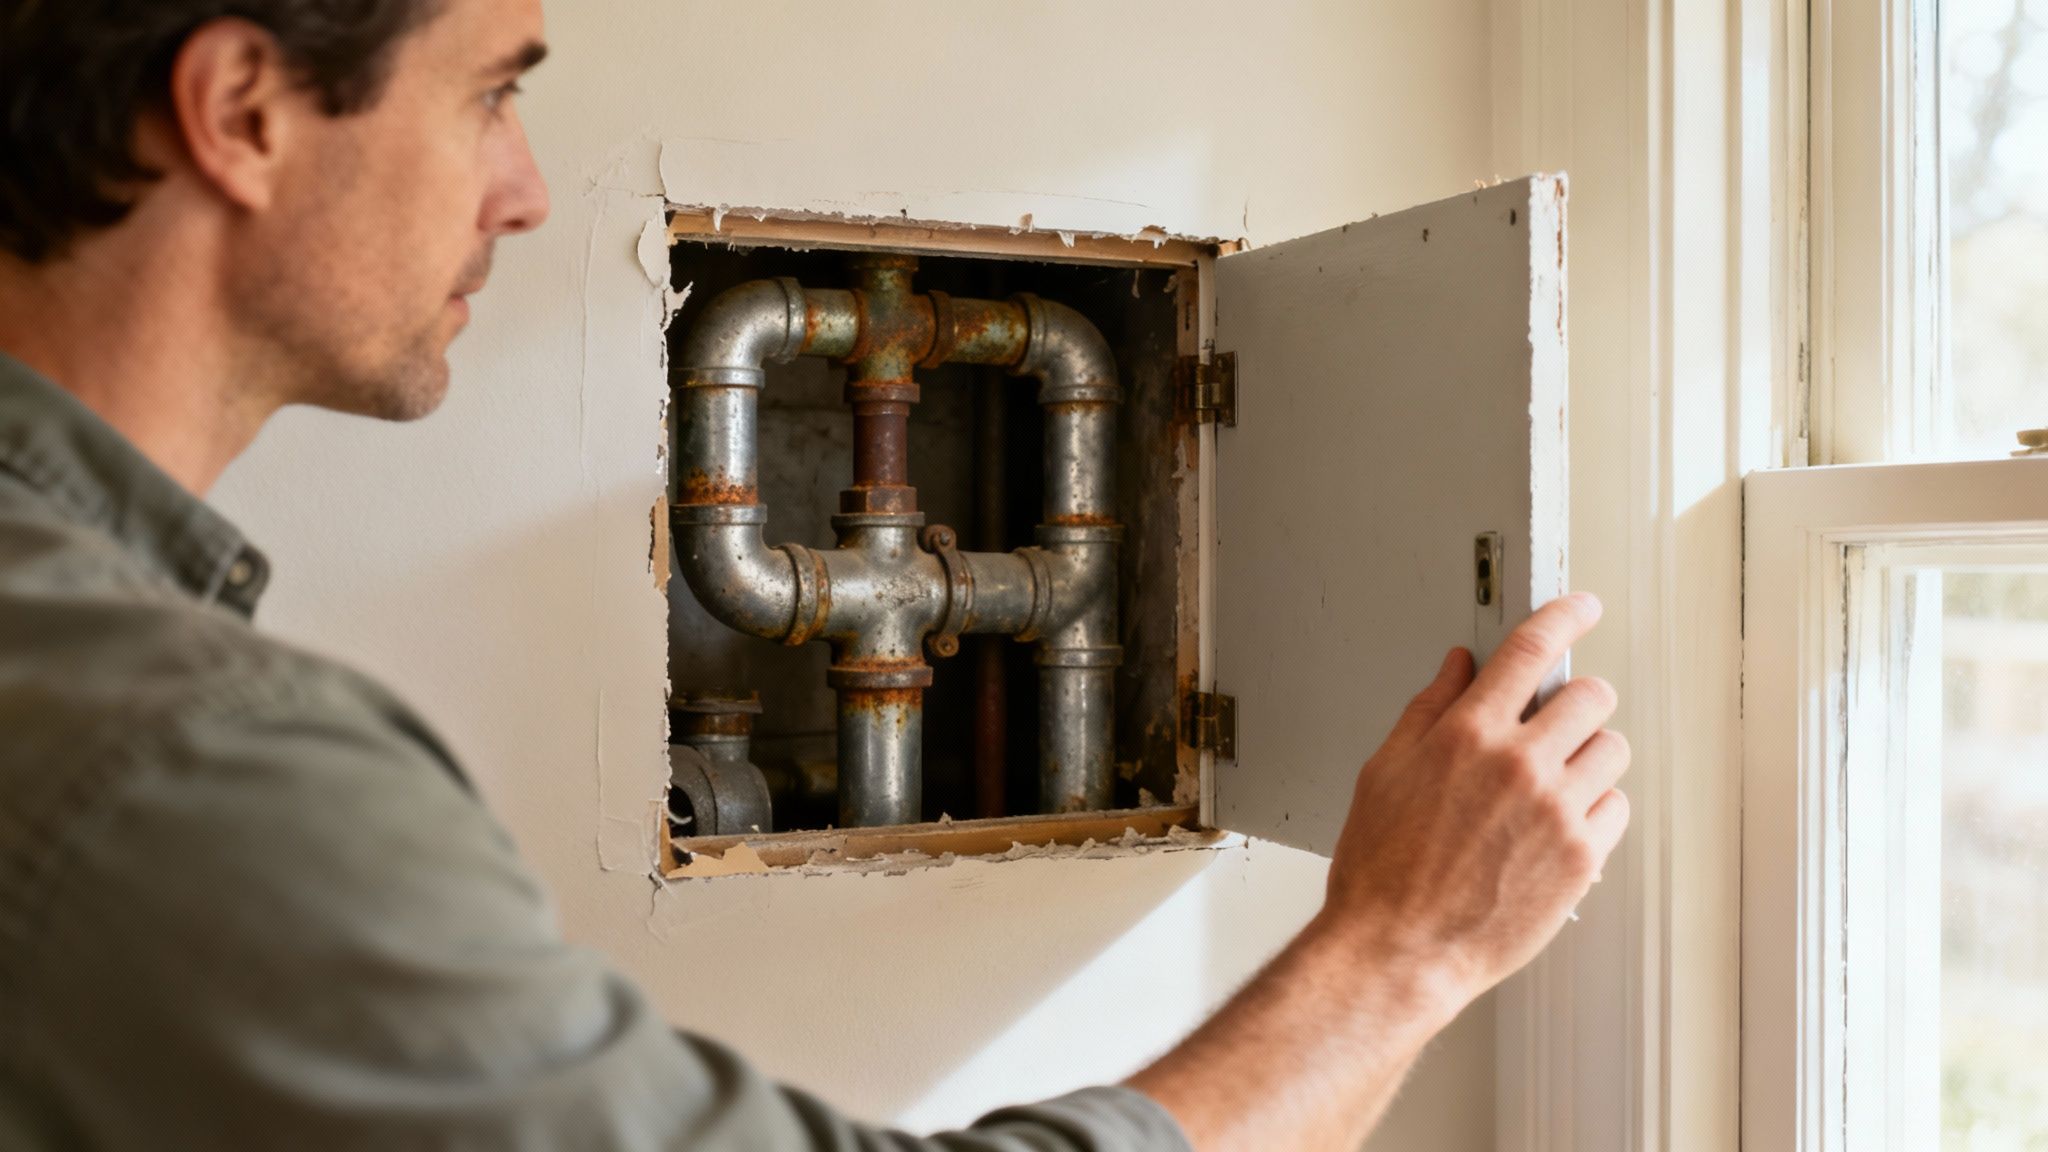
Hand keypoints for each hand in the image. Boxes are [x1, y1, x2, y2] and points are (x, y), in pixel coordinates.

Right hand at [1319, 592, 1630, 1013]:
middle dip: (1578, 702)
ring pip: (1613, 751)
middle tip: (1557, 723)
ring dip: (1589, 757)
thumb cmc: (1381, 869)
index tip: (1582, 607)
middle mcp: (1519, 765)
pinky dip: (1596, 811)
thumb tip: (1458, 666)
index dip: (1565, 616)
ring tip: (1553, 785)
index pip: (1532, 650)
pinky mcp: (1582, 857)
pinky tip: (1557, 828)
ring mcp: (1557, 811)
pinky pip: (1617, 809)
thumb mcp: (1384, 772)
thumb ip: (1428, 710)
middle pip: (1592, 696)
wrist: (1399, 950)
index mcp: (1467, 735)